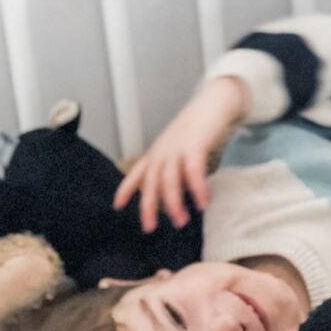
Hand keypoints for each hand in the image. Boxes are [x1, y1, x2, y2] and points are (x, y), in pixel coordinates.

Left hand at [113, 76, 247, 231]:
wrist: (213, 103)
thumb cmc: (199, 129)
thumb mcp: (180, 148)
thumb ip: (176, 169)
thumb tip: (178, 192)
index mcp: (157, 153)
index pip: (137, 172)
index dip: (126, 189)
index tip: (117, 205)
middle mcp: (163, 152)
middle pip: (150, 183)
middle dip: (148, 207)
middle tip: (150, 227)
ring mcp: (177, 149)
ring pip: (169, 180)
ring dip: (174, 203)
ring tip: (181, 221)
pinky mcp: (195, 146)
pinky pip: (193, 172)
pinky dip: (197, 189)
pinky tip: (202, 204)